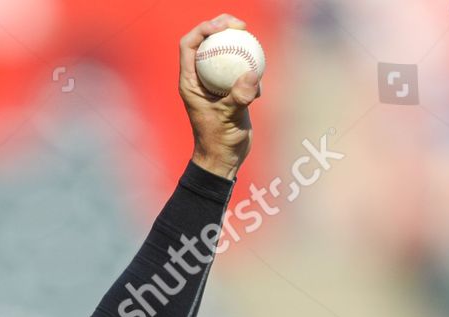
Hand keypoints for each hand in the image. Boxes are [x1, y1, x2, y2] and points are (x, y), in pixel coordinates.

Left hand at [180, 14, 260, 180]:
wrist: (224, 158)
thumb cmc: (219, 142)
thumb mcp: (229, 119)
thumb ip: (239, 98)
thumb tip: (252, 76)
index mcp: (190, 81)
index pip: (189, 44)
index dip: (203, 28)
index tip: (223, 26)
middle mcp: (200, 79)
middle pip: (207, 42)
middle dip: (222, 27)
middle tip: (241, 25)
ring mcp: (215, 84)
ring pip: (224, 53)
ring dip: (239, 46)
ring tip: (253, 43)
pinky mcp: (230, 90)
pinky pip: (240, 69)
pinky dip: (252, 71)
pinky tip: (259, 88)